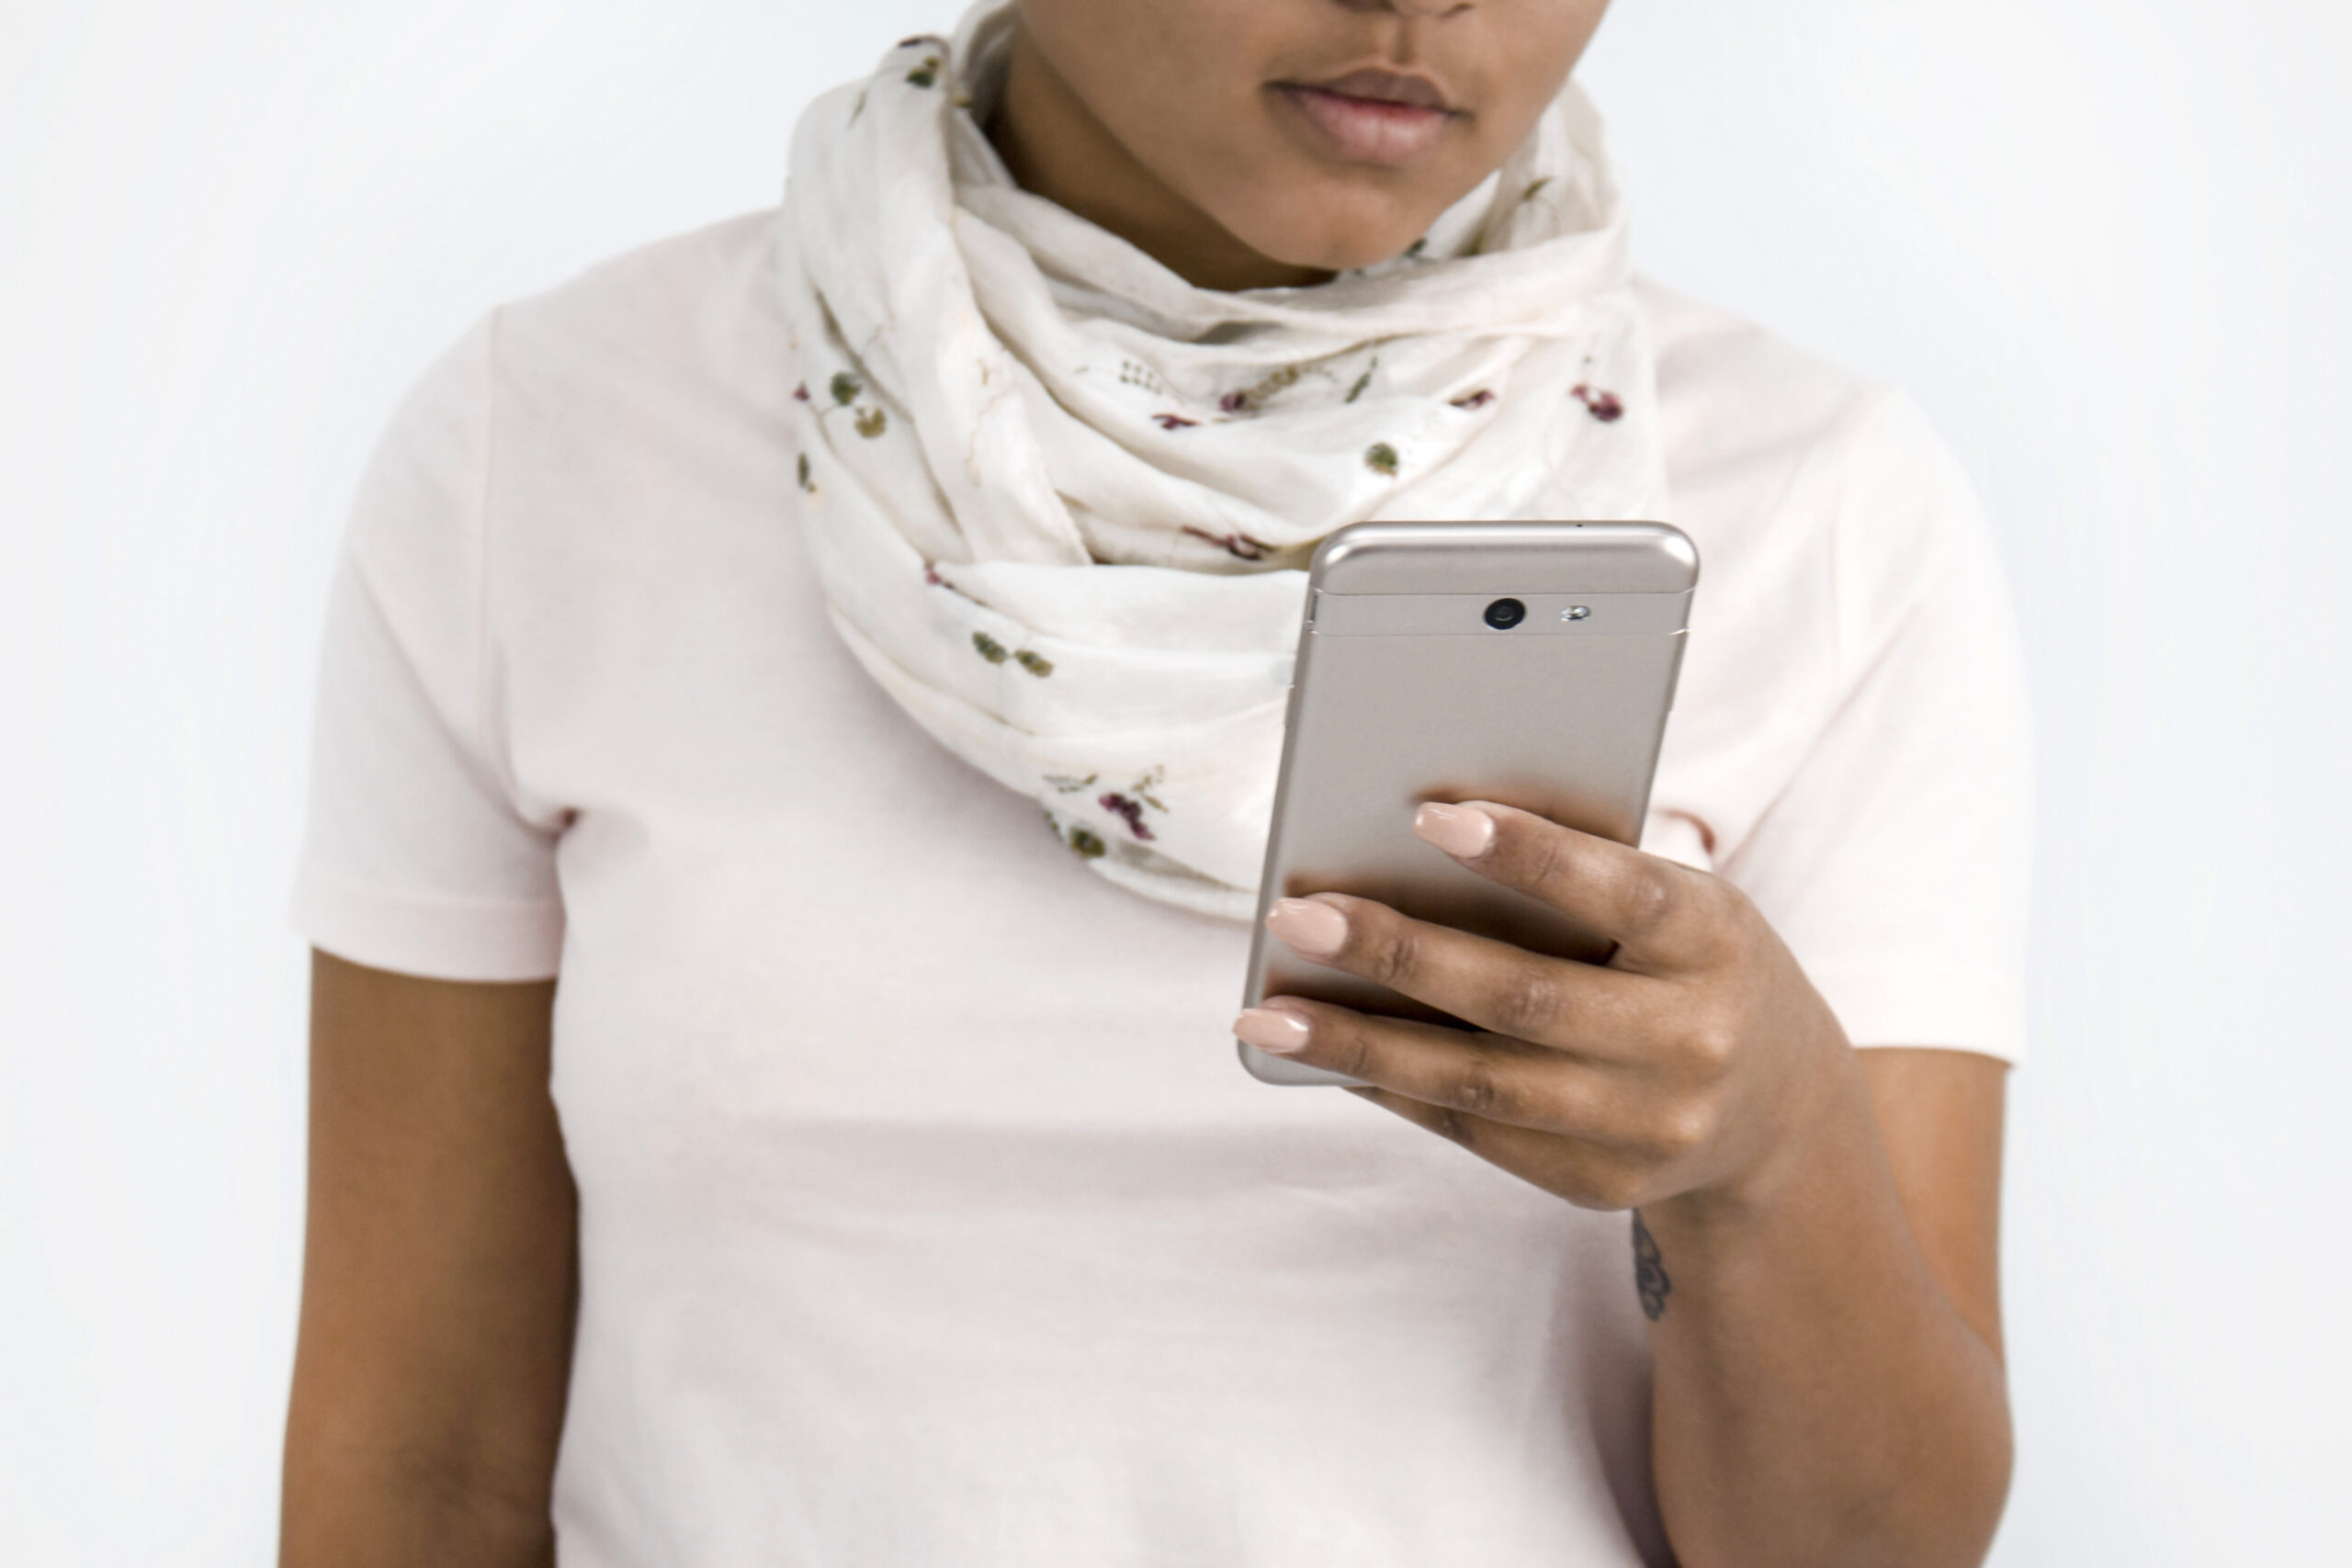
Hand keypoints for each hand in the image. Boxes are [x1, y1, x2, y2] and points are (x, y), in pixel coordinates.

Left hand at [1233, 800, 1862, 1215]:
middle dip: (1398, 957)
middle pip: (1524, 999)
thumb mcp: (1675, 900)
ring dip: (1360, 1048)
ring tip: (1266, 1016)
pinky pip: (1477, 1134)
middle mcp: (1692, 1039)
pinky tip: (1324, 1057)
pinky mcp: (1603, 1183)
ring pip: (1481, 1085)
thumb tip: (1410, 846)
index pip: (1619, 893)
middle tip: (1295, 916)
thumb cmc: (1689, 960)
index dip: (1527, 855)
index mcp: (1714, 940)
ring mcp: (1650, 1126)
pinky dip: (1392, 1092)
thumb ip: (1579, 874)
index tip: (1425, 813)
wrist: (1779, 1109)